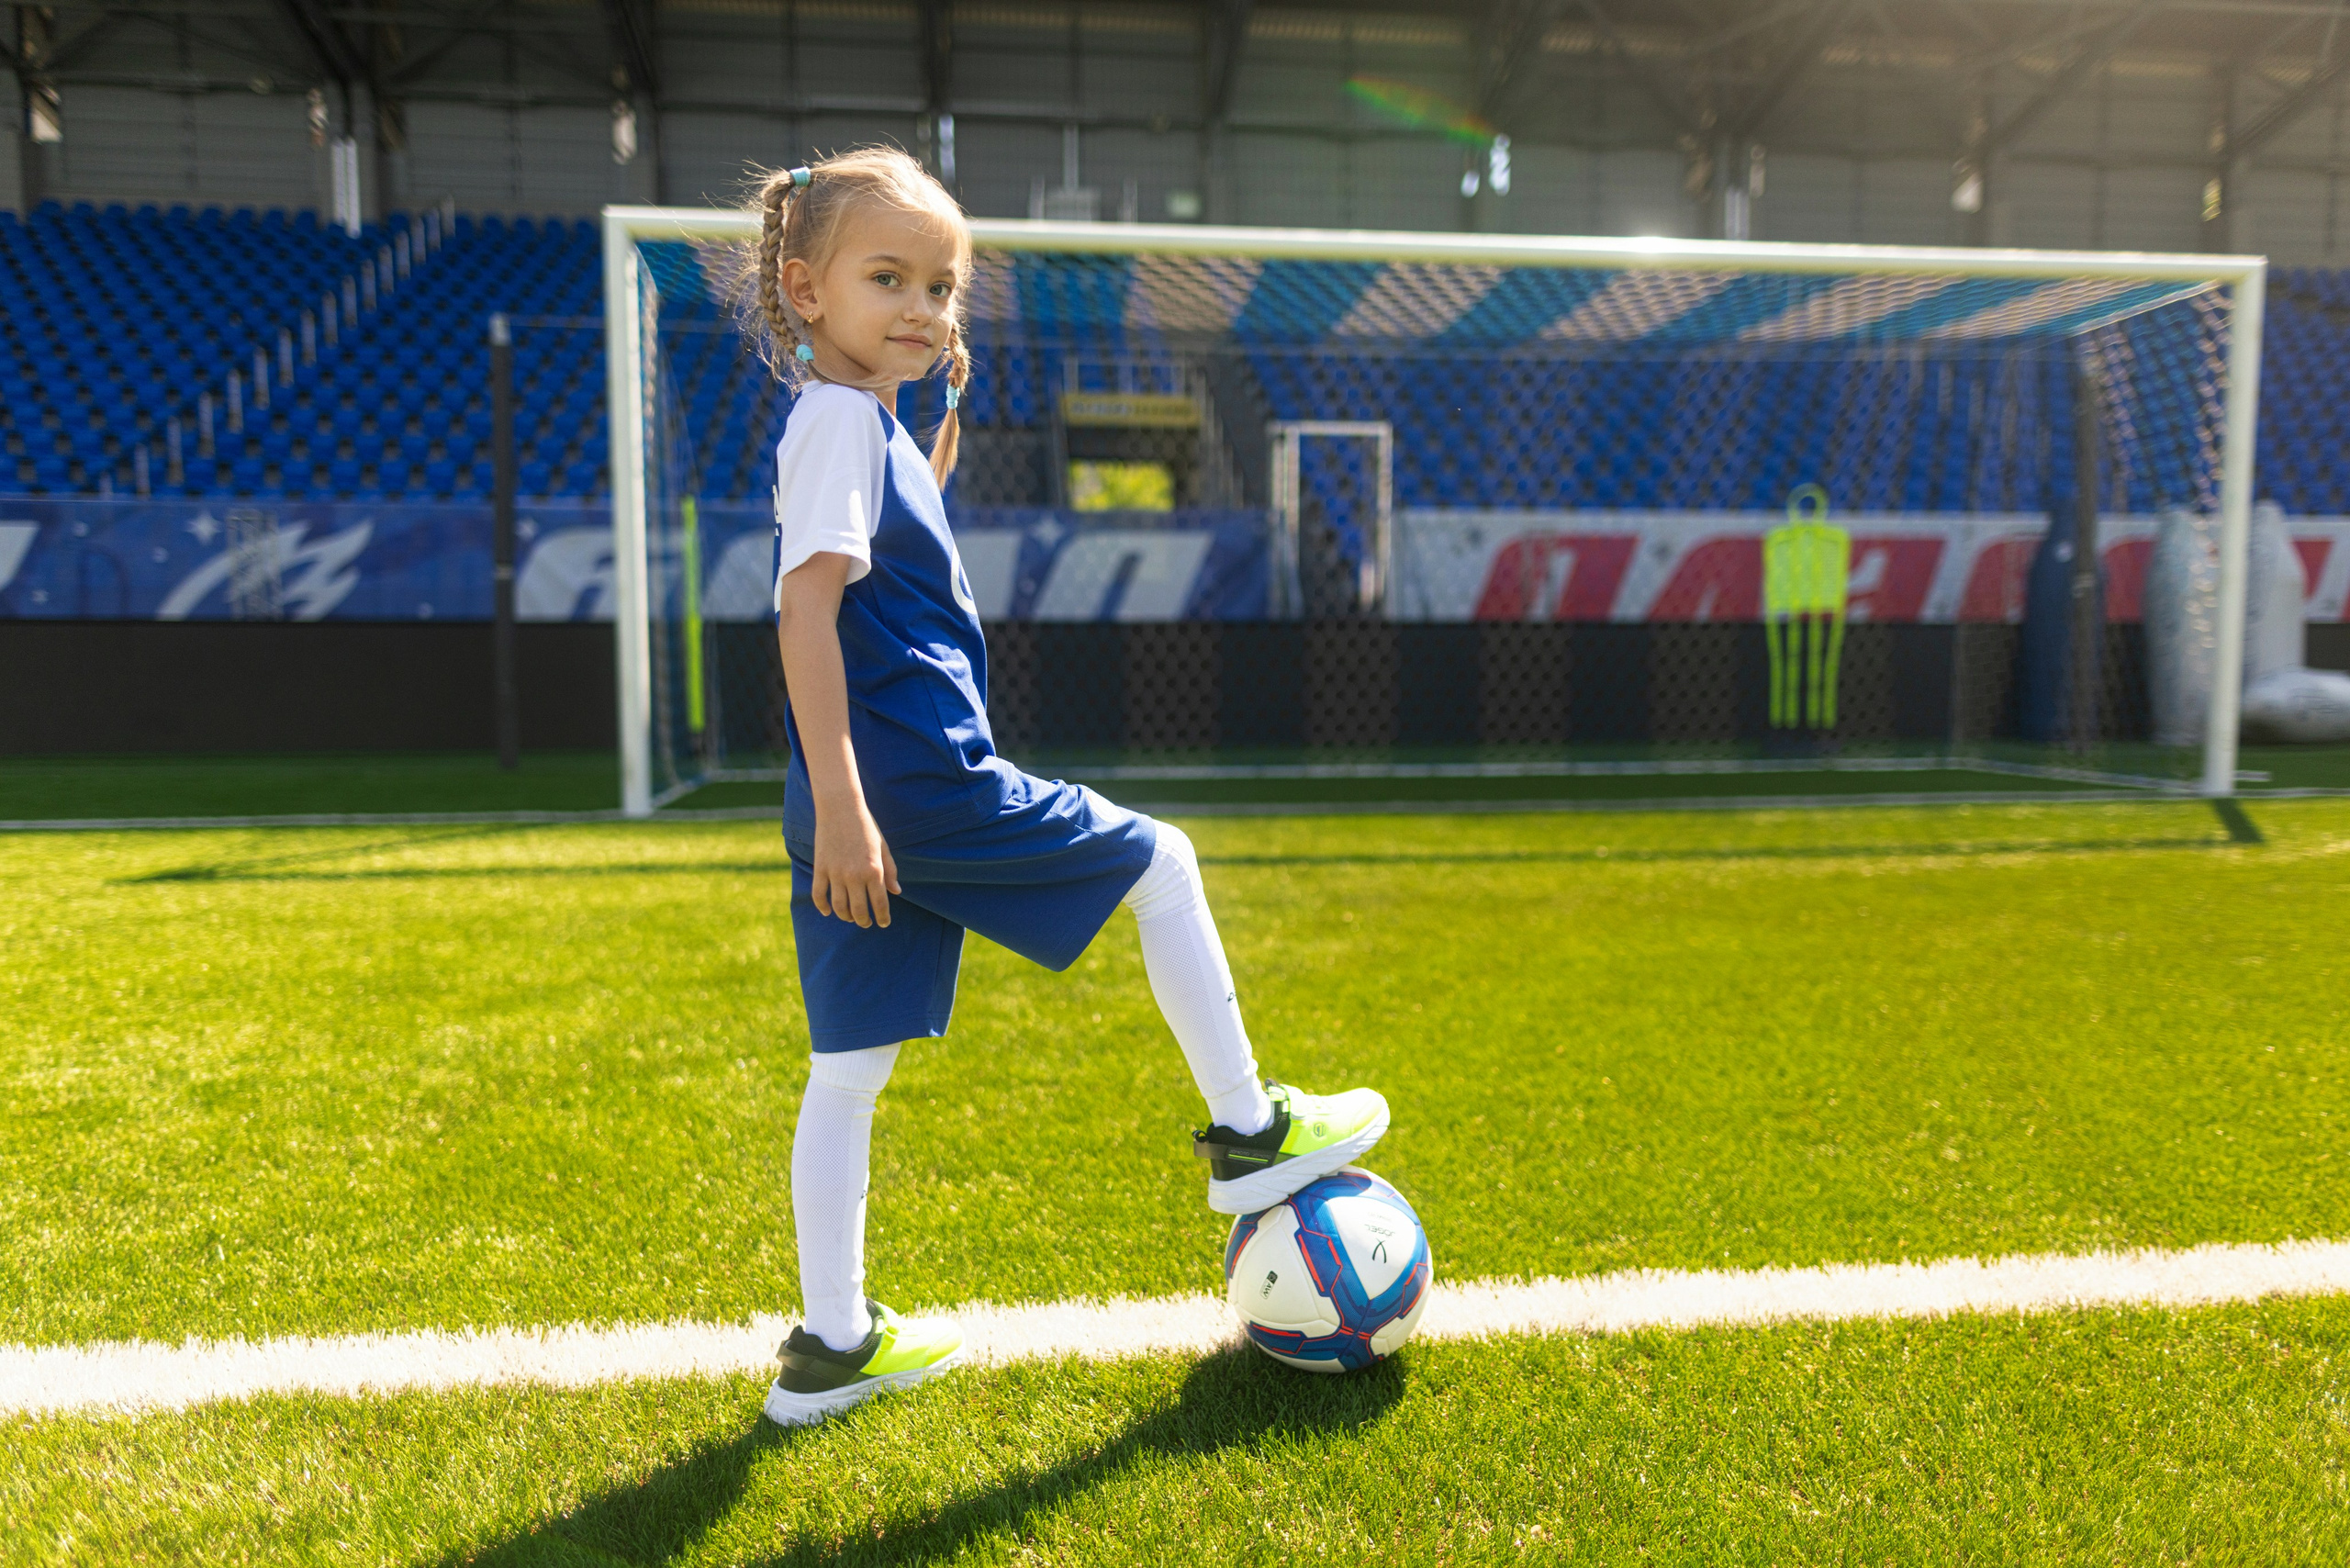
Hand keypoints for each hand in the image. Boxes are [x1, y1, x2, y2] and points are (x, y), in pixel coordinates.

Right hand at [811, 799, 900, 927]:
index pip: (880, 903)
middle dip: (864, 921)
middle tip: (866, 923)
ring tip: (850, 918)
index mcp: (874, 870)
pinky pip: (819, 894)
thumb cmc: (866, 826)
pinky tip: (828, 911)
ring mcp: (836, 873)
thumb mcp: (883, 847)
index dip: (883, 917)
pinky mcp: (820, 868)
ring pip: (839, 906)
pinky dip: (822, 906)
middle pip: (859, 910)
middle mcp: (855, 875)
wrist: (841, 807)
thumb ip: (890, 871)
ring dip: (846, 916)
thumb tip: (896, 892)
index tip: (884, 923)